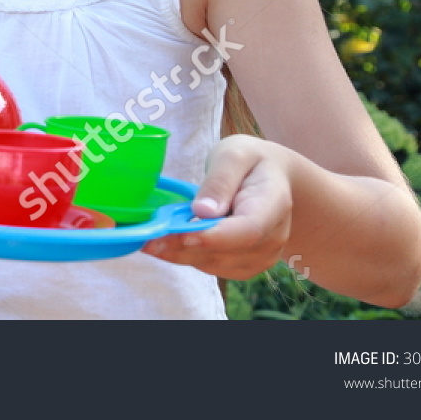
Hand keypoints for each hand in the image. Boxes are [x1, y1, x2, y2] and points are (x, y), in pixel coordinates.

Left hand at [141, 135, 293, 280]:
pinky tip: (165, 244)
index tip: (181, 234)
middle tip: (146, 239)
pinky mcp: (245, 264)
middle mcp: (273, 237)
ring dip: (180, 255)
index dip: (214, 237)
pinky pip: (213, 266)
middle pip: (227, 252)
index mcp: (273, 204)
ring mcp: (261, 255)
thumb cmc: (251, 162)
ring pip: (216, 263)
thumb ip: (220, 180)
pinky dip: (187, 257)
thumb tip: (202, 211)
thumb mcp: (234, 155)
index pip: (247, 230)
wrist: (274, 179)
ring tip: (148, 241)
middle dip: (183, 247)